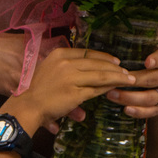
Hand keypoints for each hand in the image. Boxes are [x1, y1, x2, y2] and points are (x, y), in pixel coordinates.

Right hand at [9, 48, 133, 133]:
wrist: (28, 105)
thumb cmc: (37, 89)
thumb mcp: (50, 69)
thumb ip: (66, 67)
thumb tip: (85, 71)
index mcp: (59, 54)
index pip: (87, 53)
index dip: (103, 57)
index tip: (114, 60)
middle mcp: (66, 63)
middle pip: (96, 63)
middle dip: (114, 66)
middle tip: (126, 70)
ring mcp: (72, 77)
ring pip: (101, 75)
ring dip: (117, 76)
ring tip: (128, 78)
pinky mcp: (76, 93)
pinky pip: (97, 89)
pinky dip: (109, 87)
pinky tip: (117, 87)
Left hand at [107, 46, 157, 118]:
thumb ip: (152, 55)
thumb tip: (125, 57)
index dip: (157, 59)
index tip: (147, 62)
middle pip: (153, 80)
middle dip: (132, 80)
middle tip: (113, 79)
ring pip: (150, 98)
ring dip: (129, 97)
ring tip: (111, 94)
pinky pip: (151, 112)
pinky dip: (138, 112)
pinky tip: (125, 109)